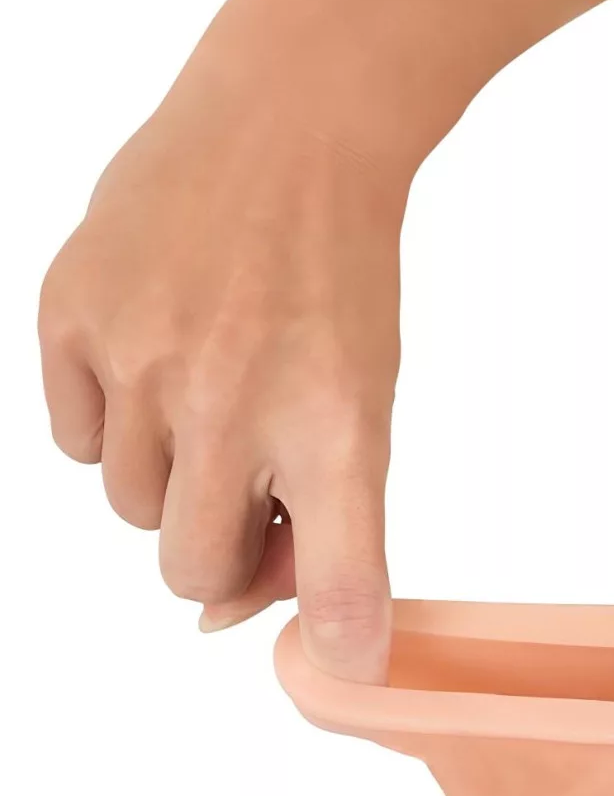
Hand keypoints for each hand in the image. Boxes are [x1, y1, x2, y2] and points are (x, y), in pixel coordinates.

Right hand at [39, 0, 613, 679]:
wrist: (287, 140)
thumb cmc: (331, 288)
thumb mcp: (362, 413)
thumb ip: (326, 529)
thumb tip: (231, 618)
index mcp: (335, 429)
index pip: (334, 578)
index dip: (331, 633)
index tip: (337, 655)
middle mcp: (232, 399)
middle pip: (193, 571)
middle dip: (221, 547)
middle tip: (252, 483)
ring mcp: (140, 355)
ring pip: (131, 509)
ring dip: (169, 482)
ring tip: (208, 405)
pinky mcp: (69, 313)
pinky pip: (75, 443)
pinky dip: (113, 428)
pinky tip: (154, 368)